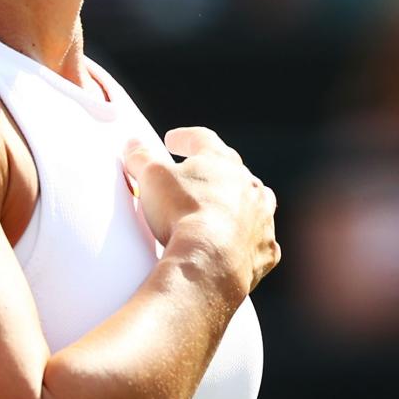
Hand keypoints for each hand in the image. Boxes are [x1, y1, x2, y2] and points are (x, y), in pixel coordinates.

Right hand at [121, 126, 279, 297]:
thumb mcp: (152, 177)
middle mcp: (248, 185)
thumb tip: (134, 145)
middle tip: (201, 176)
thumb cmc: (182, 212)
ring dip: (242, 202)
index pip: (202, 139)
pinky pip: (262, 242)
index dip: (186, 138)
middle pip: (234, 171)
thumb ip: (142, 157)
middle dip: (216, 172)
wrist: (210, 260)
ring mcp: (261, 217)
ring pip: (257, 203)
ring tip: (228, 207)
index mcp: (221, 161)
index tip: (174, 140)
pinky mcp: (264, 250)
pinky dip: (252, 241)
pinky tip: (243, 244)